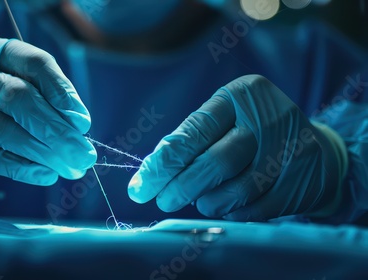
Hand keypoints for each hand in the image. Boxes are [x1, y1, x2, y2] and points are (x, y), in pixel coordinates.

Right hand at [0, 37, 95, 189]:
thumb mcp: (16, 85)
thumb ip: (46, 99)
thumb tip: (79, 125)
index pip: (34, 64)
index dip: (62, 91)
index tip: (83, 122)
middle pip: (19, 99)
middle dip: (57, 130)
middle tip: (84, 155)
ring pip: (5, 130)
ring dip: (44, 153)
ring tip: (71, 168)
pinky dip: (22, 168)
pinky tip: (46, 174)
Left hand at [128, 75, 346, 220]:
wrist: (316, 150)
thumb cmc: (252, 134)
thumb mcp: (224, 121)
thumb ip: (190, 142)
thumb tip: (149, 176)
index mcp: (240, 95)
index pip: (193, 132)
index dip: (162, 164)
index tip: (140, 188)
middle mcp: (268, 117)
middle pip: (214, 162)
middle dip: (181, 187)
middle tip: (164, 201)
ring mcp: (290, 150)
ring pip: (236, 190)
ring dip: (209, 202)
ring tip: (200, 201)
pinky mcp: (301, 181)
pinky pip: (256, 209)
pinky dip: (233, 213)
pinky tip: (226, 208)